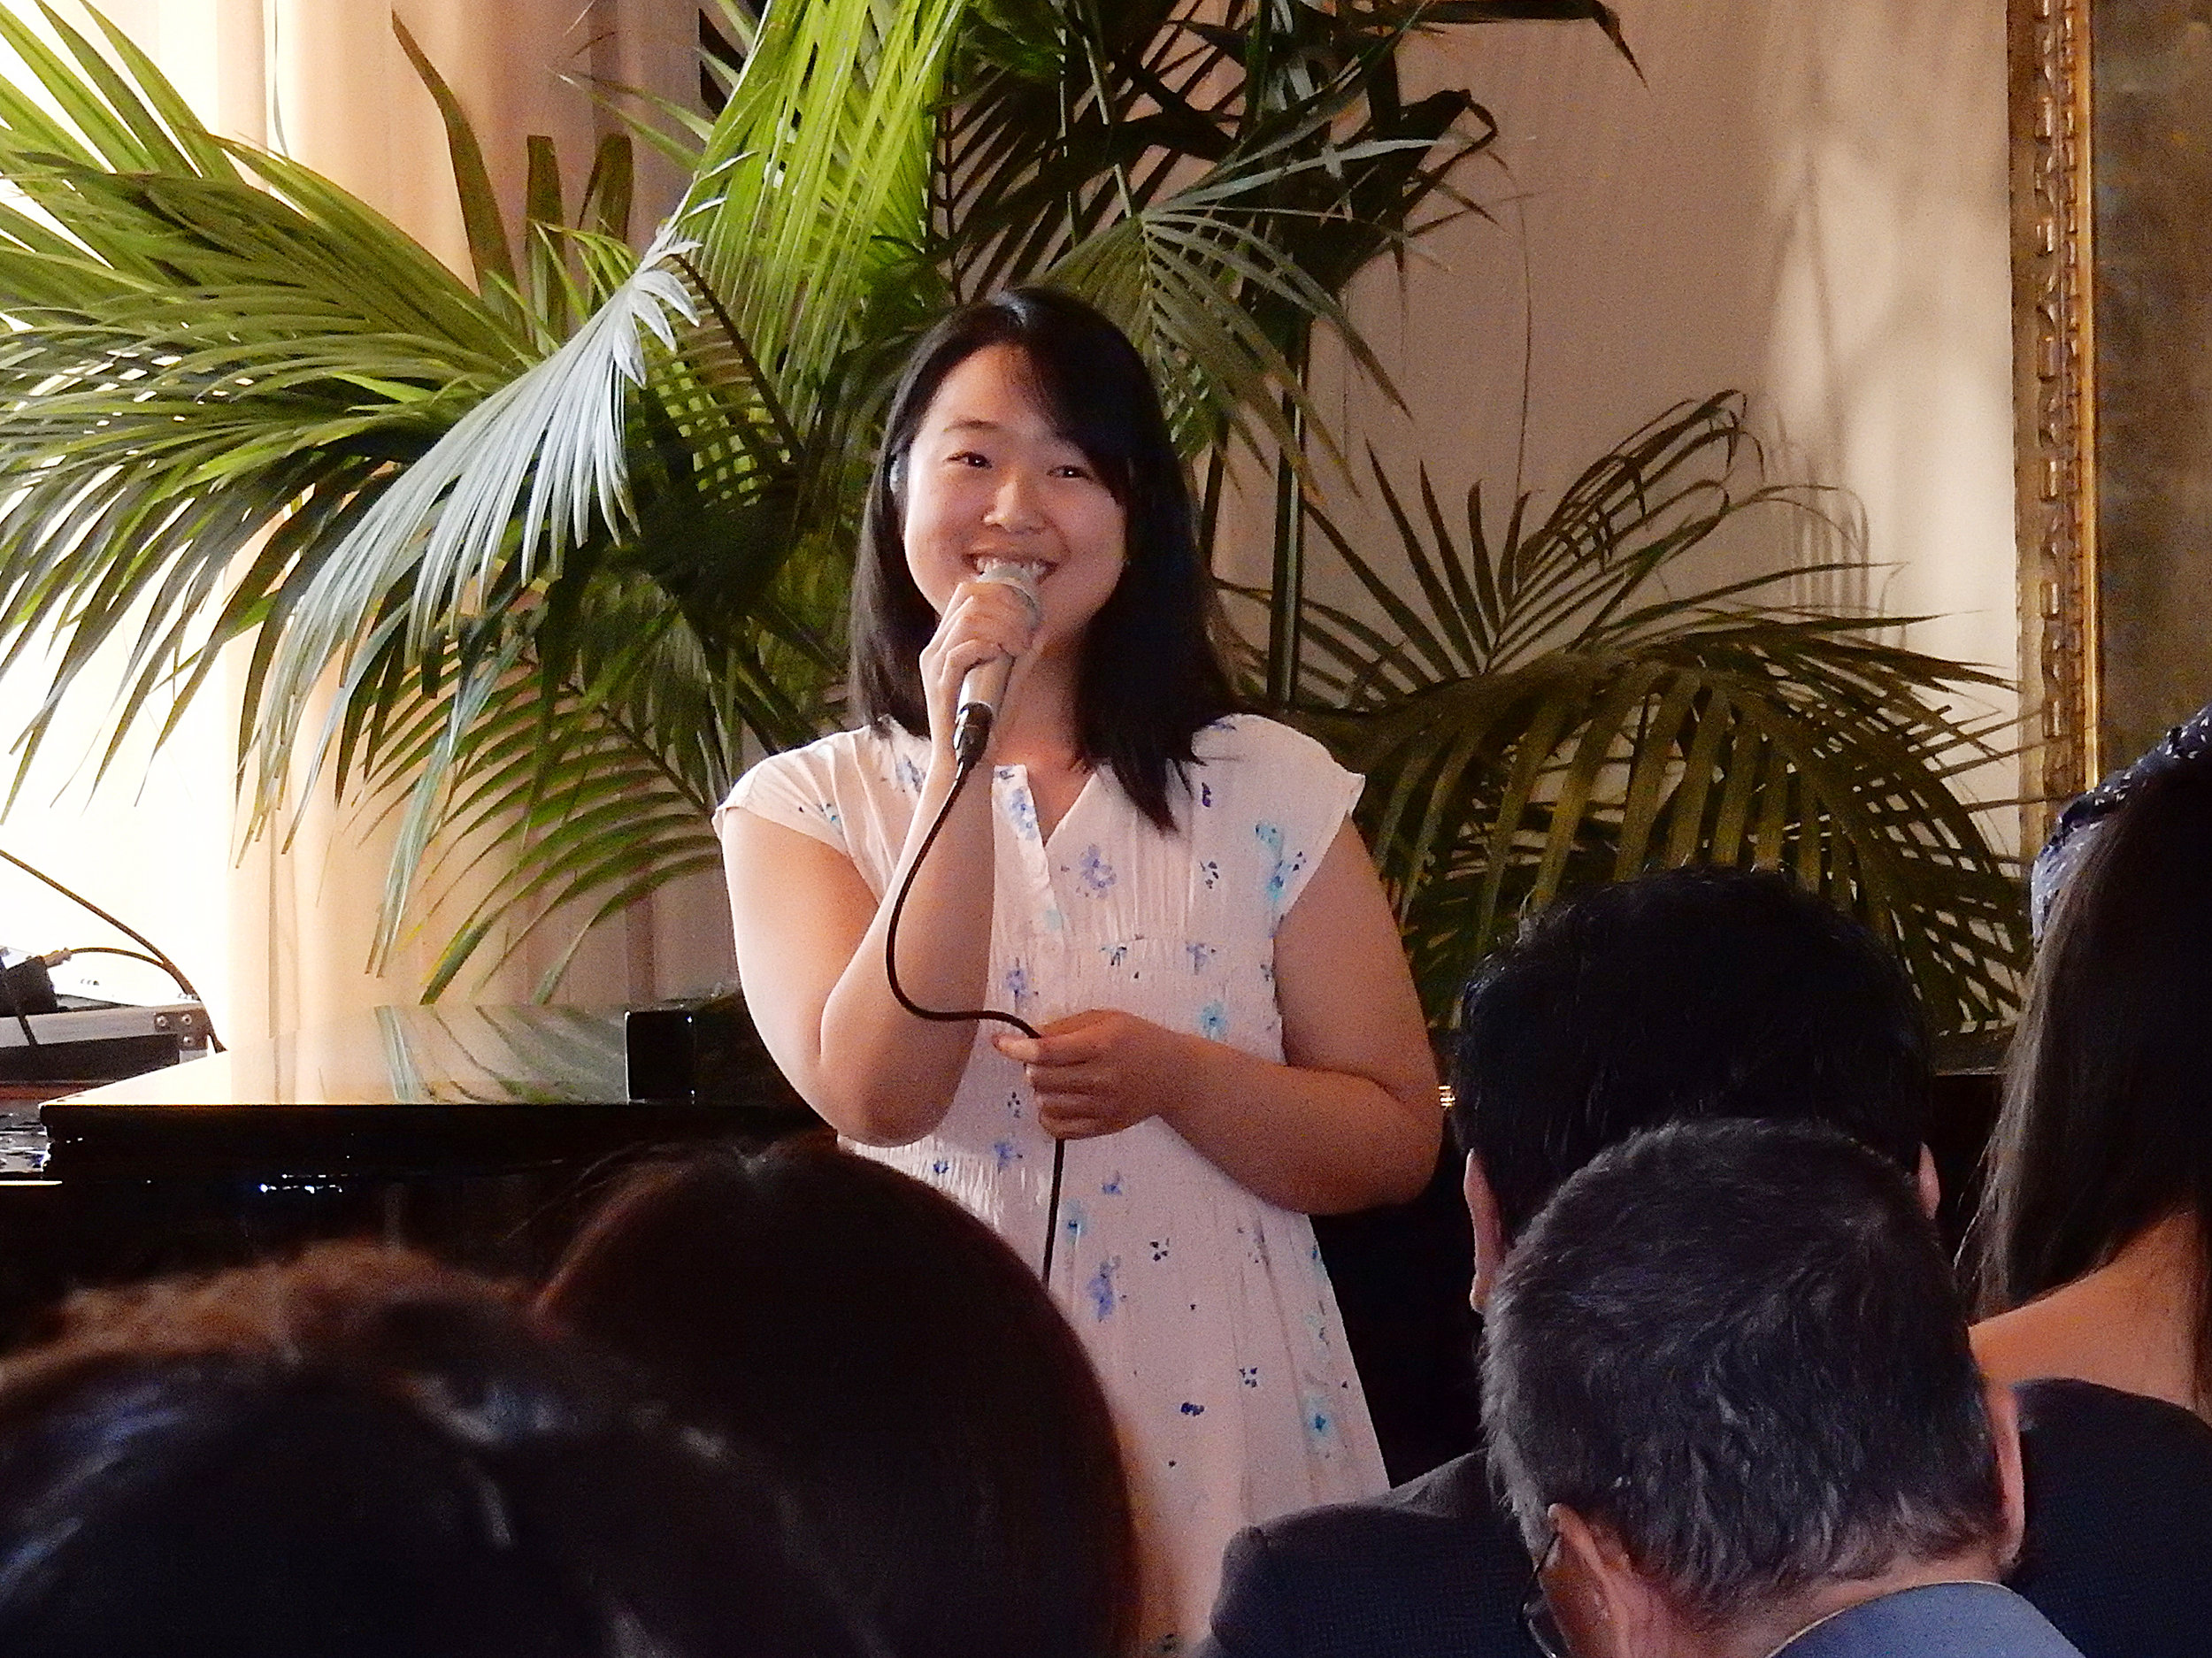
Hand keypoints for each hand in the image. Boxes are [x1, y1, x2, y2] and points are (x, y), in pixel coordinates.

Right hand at [917, 571, 1041, 763]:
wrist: (968, 761)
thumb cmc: (986, 724)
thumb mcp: (1010, 682)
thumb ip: (1022, 656)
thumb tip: (1040, 629)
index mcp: (949, 641)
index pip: (968, 592)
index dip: (1000, 591)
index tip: (1026, 612)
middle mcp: (937, 647)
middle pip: (969, 597)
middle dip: (1006, 608)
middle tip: (1026, 633)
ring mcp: (935, 664)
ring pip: (967, 618)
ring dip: (1001, 626)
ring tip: (1019, 646)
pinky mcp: (939, 684)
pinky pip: (959, 651)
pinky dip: (986, 646)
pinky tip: (1001, 655)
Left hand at [994, 1009, 1212, 1139]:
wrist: (1174, 1075)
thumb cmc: (1137, 1039)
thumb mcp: (1106, 1018)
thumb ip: (1066, 1026)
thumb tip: (1030, 1036)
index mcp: (1101, 1045)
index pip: (1046, 1051)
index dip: (1016, 1047)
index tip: (1000, 1042)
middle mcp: (1101, 1078)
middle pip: (1040, 1079)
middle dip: (1032, 1066)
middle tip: (1044, 1059)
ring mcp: (1102, 1106)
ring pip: (1045, 1104)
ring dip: (1041, 1090)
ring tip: (1056, 1079)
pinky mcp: (1102, 1127)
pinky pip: (1058, 1128)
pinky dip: (1048, 1115)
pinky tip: (1058, 1101)